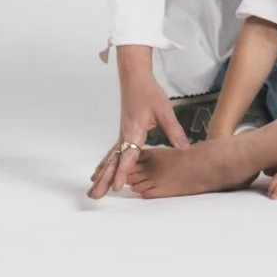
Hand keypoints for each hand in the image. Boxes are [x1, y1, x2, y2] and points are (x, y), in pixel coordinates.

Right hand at [88, 45, 186, 199]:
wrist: (135, 80)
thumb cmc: (149, 94)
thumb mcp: (165, 111)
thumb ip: (174, 131)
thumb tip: (185, 148)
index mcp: (134, 132)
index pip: (128, 156)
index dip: (123, 172)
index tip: (118, 187)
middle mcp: (124, 136)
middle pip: (112, 162)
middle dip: (104, 180)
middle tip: (95, 196)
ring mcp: (121, 136)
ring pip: (109, 159)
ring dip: (101, 175)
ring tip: (92, 191)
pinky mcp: (122, 134)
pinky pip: (111, 153)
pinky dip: (104, 164)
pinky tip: (98, 173)